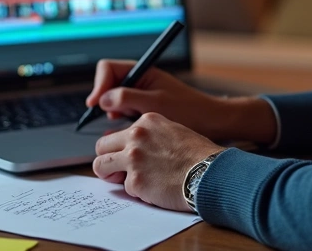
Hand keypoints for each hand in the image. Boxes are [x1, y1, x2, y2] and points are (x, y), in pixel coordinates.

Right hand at [86, 59, 278, 143]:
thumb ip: (127, 98)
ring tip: (126, 124)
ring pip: (114, 100)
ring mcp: (141, 95)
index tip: (96, 104)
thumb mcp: (155, 104)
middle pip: (108, 84)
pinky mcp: (144, 109)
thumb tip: (102, 99)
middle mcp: (139, 81)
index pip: (108, 69)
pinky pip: (124, 112)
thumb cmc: (189, 110)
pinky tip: (132, 130)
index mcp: (143, 71)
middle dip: (106, 101)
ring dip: (115, 112)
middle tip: (112, 118)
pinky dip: (123, 121)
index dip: (99, 85)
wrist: (212, 122)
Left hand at [92, 112, 223, 211]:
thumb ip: (151, 135)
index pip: (118, 133)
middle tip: (117, 170)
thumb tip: (134, 146)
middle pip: (102, 146)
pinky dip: (137, 191)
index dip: (121, 147)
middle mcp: (136, 136)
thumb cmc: (199, 155)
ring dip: (110, 174)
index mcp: (146, 121)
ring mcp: (133, 158)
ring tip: (124, 181)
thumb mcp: (174, 131)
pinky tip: (153, 189)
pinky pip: (125, 188)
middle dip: (107, 158)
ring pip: (100, 165)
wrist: (210, 172)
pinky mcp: (135, 181)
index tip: (126, 156)